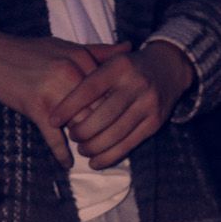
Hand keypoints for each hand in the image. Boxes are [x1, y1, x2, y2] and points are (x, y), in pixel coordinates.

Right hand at [0, 24, 129, 166]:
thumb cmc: (28, 52)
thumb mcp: (65, 47)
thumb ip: (98, 51)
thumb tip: (129, 48)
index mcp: (81, 58)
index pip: (108, 90)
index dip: (116, 110)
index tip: (120, 124)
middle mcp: (71, 72)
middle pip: (98, 110)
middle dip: (104, 130)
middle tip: (108, 147)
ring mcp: (54, 90)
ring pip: (80, 124)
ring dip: (86, 144)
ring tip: (90, 155)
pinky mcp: (36, 106)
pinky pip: (55, 137)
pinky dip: (62, 153)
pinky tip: (66, 163)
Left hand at [49, 41, 194, 167]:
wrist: (168, 68)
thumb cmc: (128, 67)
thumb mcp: (110, 60)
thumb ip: (87, 73)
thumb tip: (59, 95)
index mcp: (120, 65)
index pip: (89, 88)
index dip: (69, 106)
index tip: (52, 120)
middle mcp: (136, 84)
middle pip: (103, 115)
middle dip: (82, 131)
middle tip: (72, 136)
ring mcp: (148, 104)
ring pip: (115, 134)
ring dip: (94, 147)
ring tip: (82, 149)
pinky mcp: (155, 122)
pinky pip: (129, 144)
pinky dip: (110, 157)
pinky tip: (95, 162)